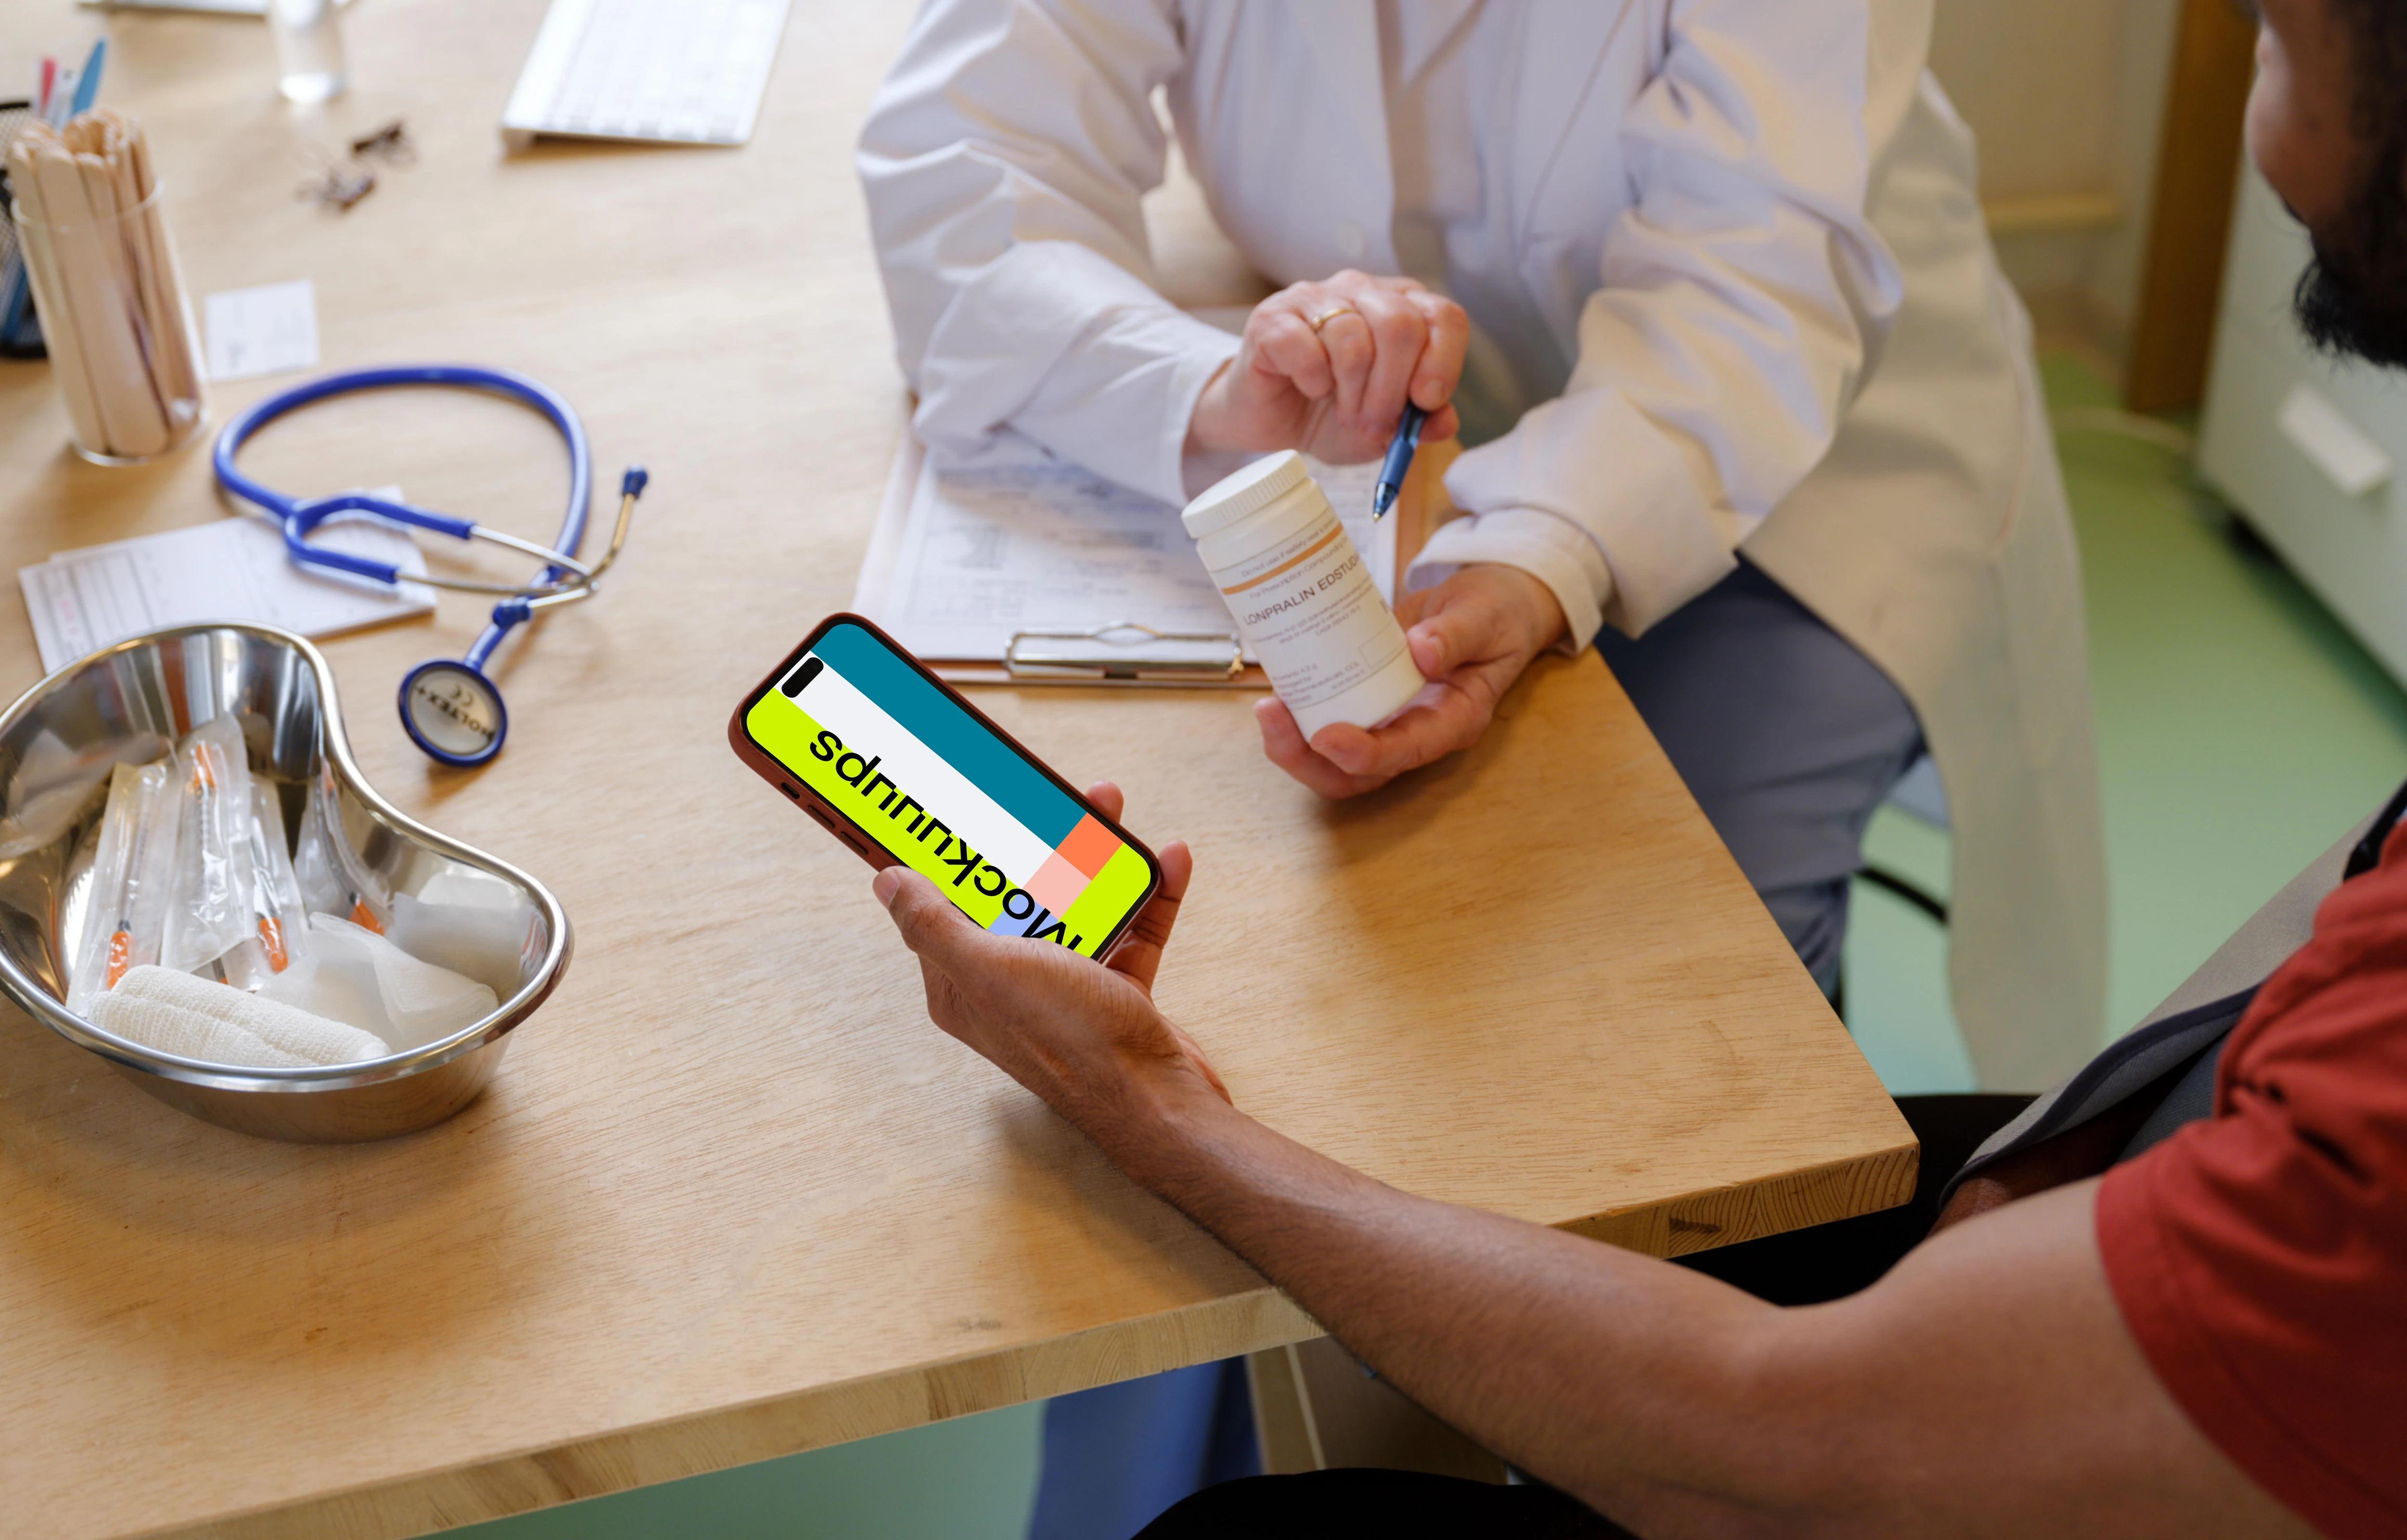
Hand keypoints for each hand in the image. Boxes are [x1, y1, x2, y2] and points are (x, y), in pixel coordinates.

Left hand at [871, 781, 1228, 1135]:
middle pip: (1016, 896)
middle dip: (1034, 842)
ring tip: (1110, 810)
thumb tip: (885, 881)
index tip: (957, 808)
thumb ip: (934, 924)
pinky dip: (1147, 894)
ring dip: (1096, 857)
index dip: (949, 856)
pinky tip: (1168, 860)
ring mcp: (1065, 986)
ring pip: (1075, 903)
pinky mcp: (1115, 989)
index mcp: (964, 983)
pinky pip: (1130, 927)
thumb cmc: (1068, 1040)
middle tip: (1049, 796)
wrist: (1155, 1100)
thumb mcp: (989, 971)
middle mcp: (1010, 983)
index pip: (944, 907)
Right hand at [1188, 270, 1466, 464]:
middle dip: (1392, 389)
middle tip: (1376, 424)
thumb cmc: (1330, 414)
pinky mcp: (1272, 317)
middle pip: (1400, 324)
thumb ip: (1419, 422)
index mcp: (1401, 306)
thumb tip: (1443, 420)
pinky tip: (1310, 388)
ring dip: (1352, 392)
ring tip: (1345, 413)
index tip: (1426, 402)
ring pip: (1353, 338)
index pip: (1442, 315)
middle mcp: (1361, 291)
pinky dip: (1312, 380)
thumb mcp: (1385, 428)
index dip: (1442, 361)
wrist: (1270, 422)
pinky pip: (1304, 346)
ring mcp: (1313, 297)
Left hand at [1258, 564, 1566, 797]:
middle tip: (1272, 717)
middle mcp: (1418, 731)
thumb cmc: (1495, 613)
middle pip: (1360, 775)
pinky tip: (1277, 689)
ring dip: (1295, 745)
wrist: (1489, 605)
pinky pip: (1329, 722)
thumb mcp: (1485, 614)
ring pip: (1335, 760)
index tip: (1327, 737)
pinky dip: (1299, 715)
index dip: (1367, 754)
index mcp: (1456, 719)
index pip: (1410, 751)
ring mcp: (1390, 721)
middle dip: (1310, 759)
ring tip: (1266, 708)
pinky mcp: (1368, 703)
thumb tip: (1421, 652)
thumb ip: (1457, 633)